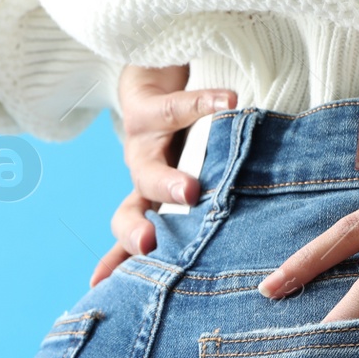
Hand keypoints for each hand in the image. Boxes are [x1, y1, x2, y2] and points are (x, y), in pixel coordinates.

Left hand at [90, 65, 236, 286]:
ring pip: (147, 166)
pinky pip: (177, 106)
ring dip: (166, 182)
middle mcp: (141, 175)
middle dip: (136, 230)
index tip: (102, 286)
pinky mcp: (149, 103)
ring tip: (190, 190)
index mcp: (148, 198)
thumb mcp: (187, 178)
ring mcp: (141, 141)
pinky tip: (230, 101)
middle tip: (149, 244)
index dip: (117, 263)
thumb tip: (257, 263)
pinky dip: (204, 104)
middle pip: (131, 209)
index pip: (129, 240)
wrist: (158, 71)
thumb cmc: (182, 136)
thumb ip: (205, 214)